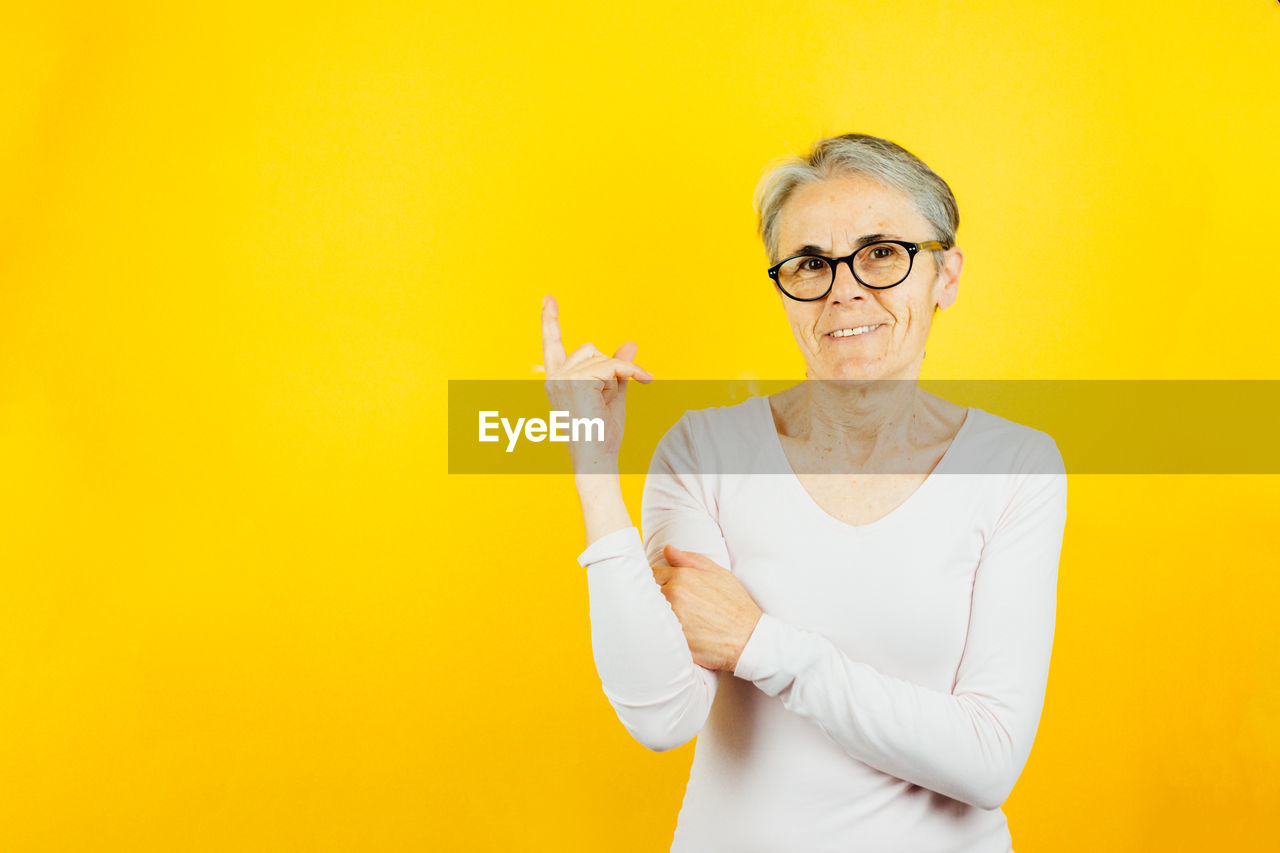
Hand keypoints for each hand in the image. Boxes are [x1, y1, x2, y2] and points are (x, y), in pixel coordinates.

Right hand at [541, 295, 652, 471]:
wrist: (598, 457)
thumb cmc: (602, 433)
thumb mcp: (613, 393)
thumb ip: (618, 368)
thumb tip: (631, 343)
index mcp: (557, 379)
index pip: (552, 344)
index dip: (550, 320)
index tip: (548, 298)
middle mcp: (554, 377)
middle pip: (590, 349)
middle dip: (608, 368)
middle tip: (608, 397)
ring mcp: (563, 379)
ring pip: (601, 358)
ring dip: (617, 375)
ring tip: (610, 401)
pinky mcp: (578, 382)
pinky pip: (612, 365)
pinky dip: (631, 371)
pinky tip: (645, 381)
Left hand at [652, 545, 763, 671]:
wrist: (749, 639)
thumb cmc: (736, 606)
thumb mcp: (719, 574)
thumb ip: (691, 559)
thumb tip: (667, 549)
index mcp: (683, 576)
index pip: (654, 574)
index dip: (660, 581)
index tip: (667, 589)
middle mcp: (674, 595)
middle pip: (650, 592)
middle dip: (658, 597)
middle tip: (671, 606)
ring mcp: (671, 617)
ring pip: (651, 611)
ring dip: (658, 614)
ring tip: (673, 619)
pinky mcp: (672, 639)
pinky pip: (656, 631)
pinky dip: (661, 631)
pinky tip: (673, 634)